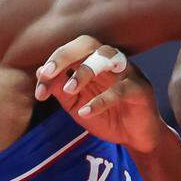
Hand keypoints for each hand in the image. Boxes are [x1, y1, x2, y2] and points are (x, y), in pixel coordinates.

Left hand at [34, 35, 167, 153]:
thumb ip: (60, 88)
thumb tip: (40, 71)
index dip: (52, 66)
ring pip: (106, 58)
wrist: (136, 137)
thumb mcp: (76, 104)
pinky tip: (86, 112)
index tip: (40, 92)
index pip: (70, 52)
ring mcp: (128, 72)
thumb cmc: (106, 116)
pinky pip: (120, 89)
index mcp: (94, 61)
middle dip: (65, 55)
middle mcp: (111, 60)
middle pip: (88, 43)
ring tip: (69, 90)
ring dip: (84, 71)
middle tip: (48, 74)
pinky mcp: (140, 89)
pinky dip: (101, 100)